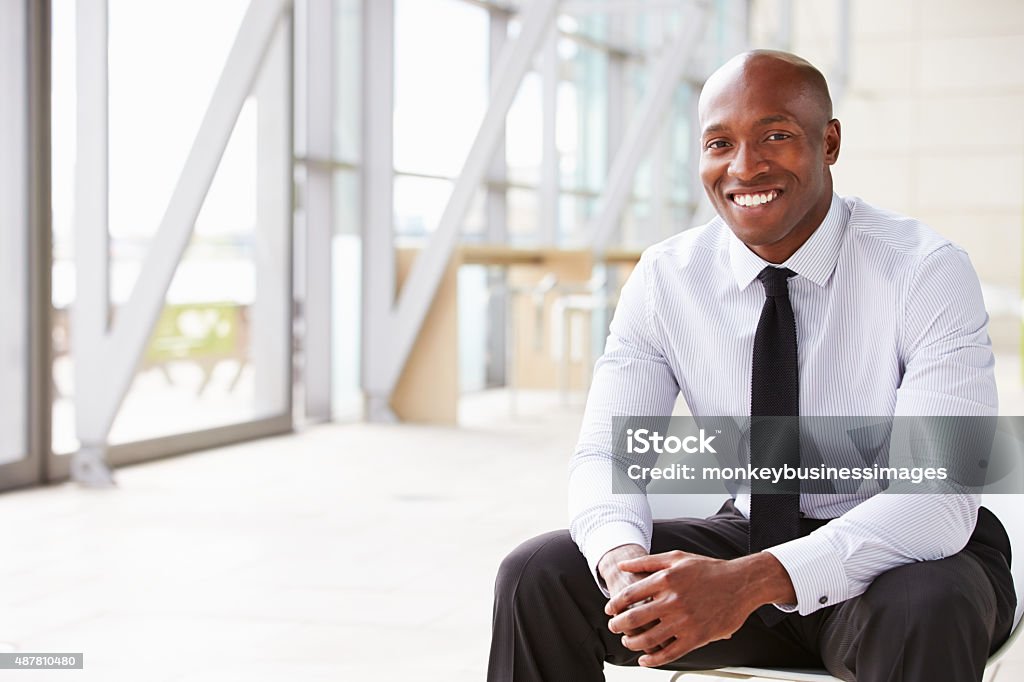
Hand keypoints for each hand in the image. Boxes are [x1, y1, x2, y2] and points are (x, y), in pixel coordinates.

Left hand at [605, 551, 794, 667]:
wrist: (741, 583)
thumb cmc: (709, 569)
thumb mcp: (677, 558)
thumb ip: (647, 562)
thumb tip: (623, 566)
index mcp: (665, 580)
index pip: (629, 595)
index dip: (614, 605)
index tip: (610, 610)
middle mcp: (672, 601)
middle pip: (633, 618)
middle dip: (617, 625)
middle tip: (613, 627)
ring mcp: (684, 621)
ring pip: (648, 639)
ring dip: (632, 643)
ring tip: (628, 641)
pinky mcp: (696, 637)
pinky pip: (668, 653)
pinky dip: (653, 660)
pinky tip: (645, 659)